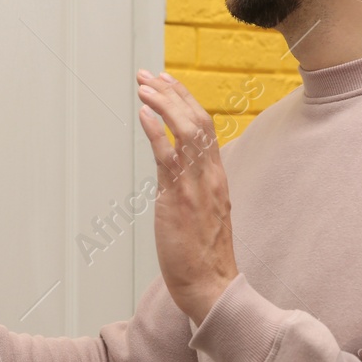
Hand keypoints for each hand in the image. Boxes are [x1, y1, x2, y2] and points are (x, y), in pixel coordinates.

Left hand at [136, 70, 238, 323]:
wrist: (210, 285)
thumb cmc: (203, 256)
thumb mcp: (204, 214)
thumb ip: (194, 189)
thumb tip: (174, 172)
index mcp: (217, 178)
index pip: (206, 127)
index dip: (186, 100)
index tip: (168, 82)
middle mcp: (210, 176)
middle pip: (198, 121)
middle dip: (172, 93)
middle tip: (149, 75)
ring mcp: (196, 187)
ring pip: (186, 132)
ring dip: (163, 104)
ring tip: (143, 86)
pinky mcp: (179, 199)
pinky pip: (168, 157)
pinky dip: (157, 131)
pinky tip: (144, 114)